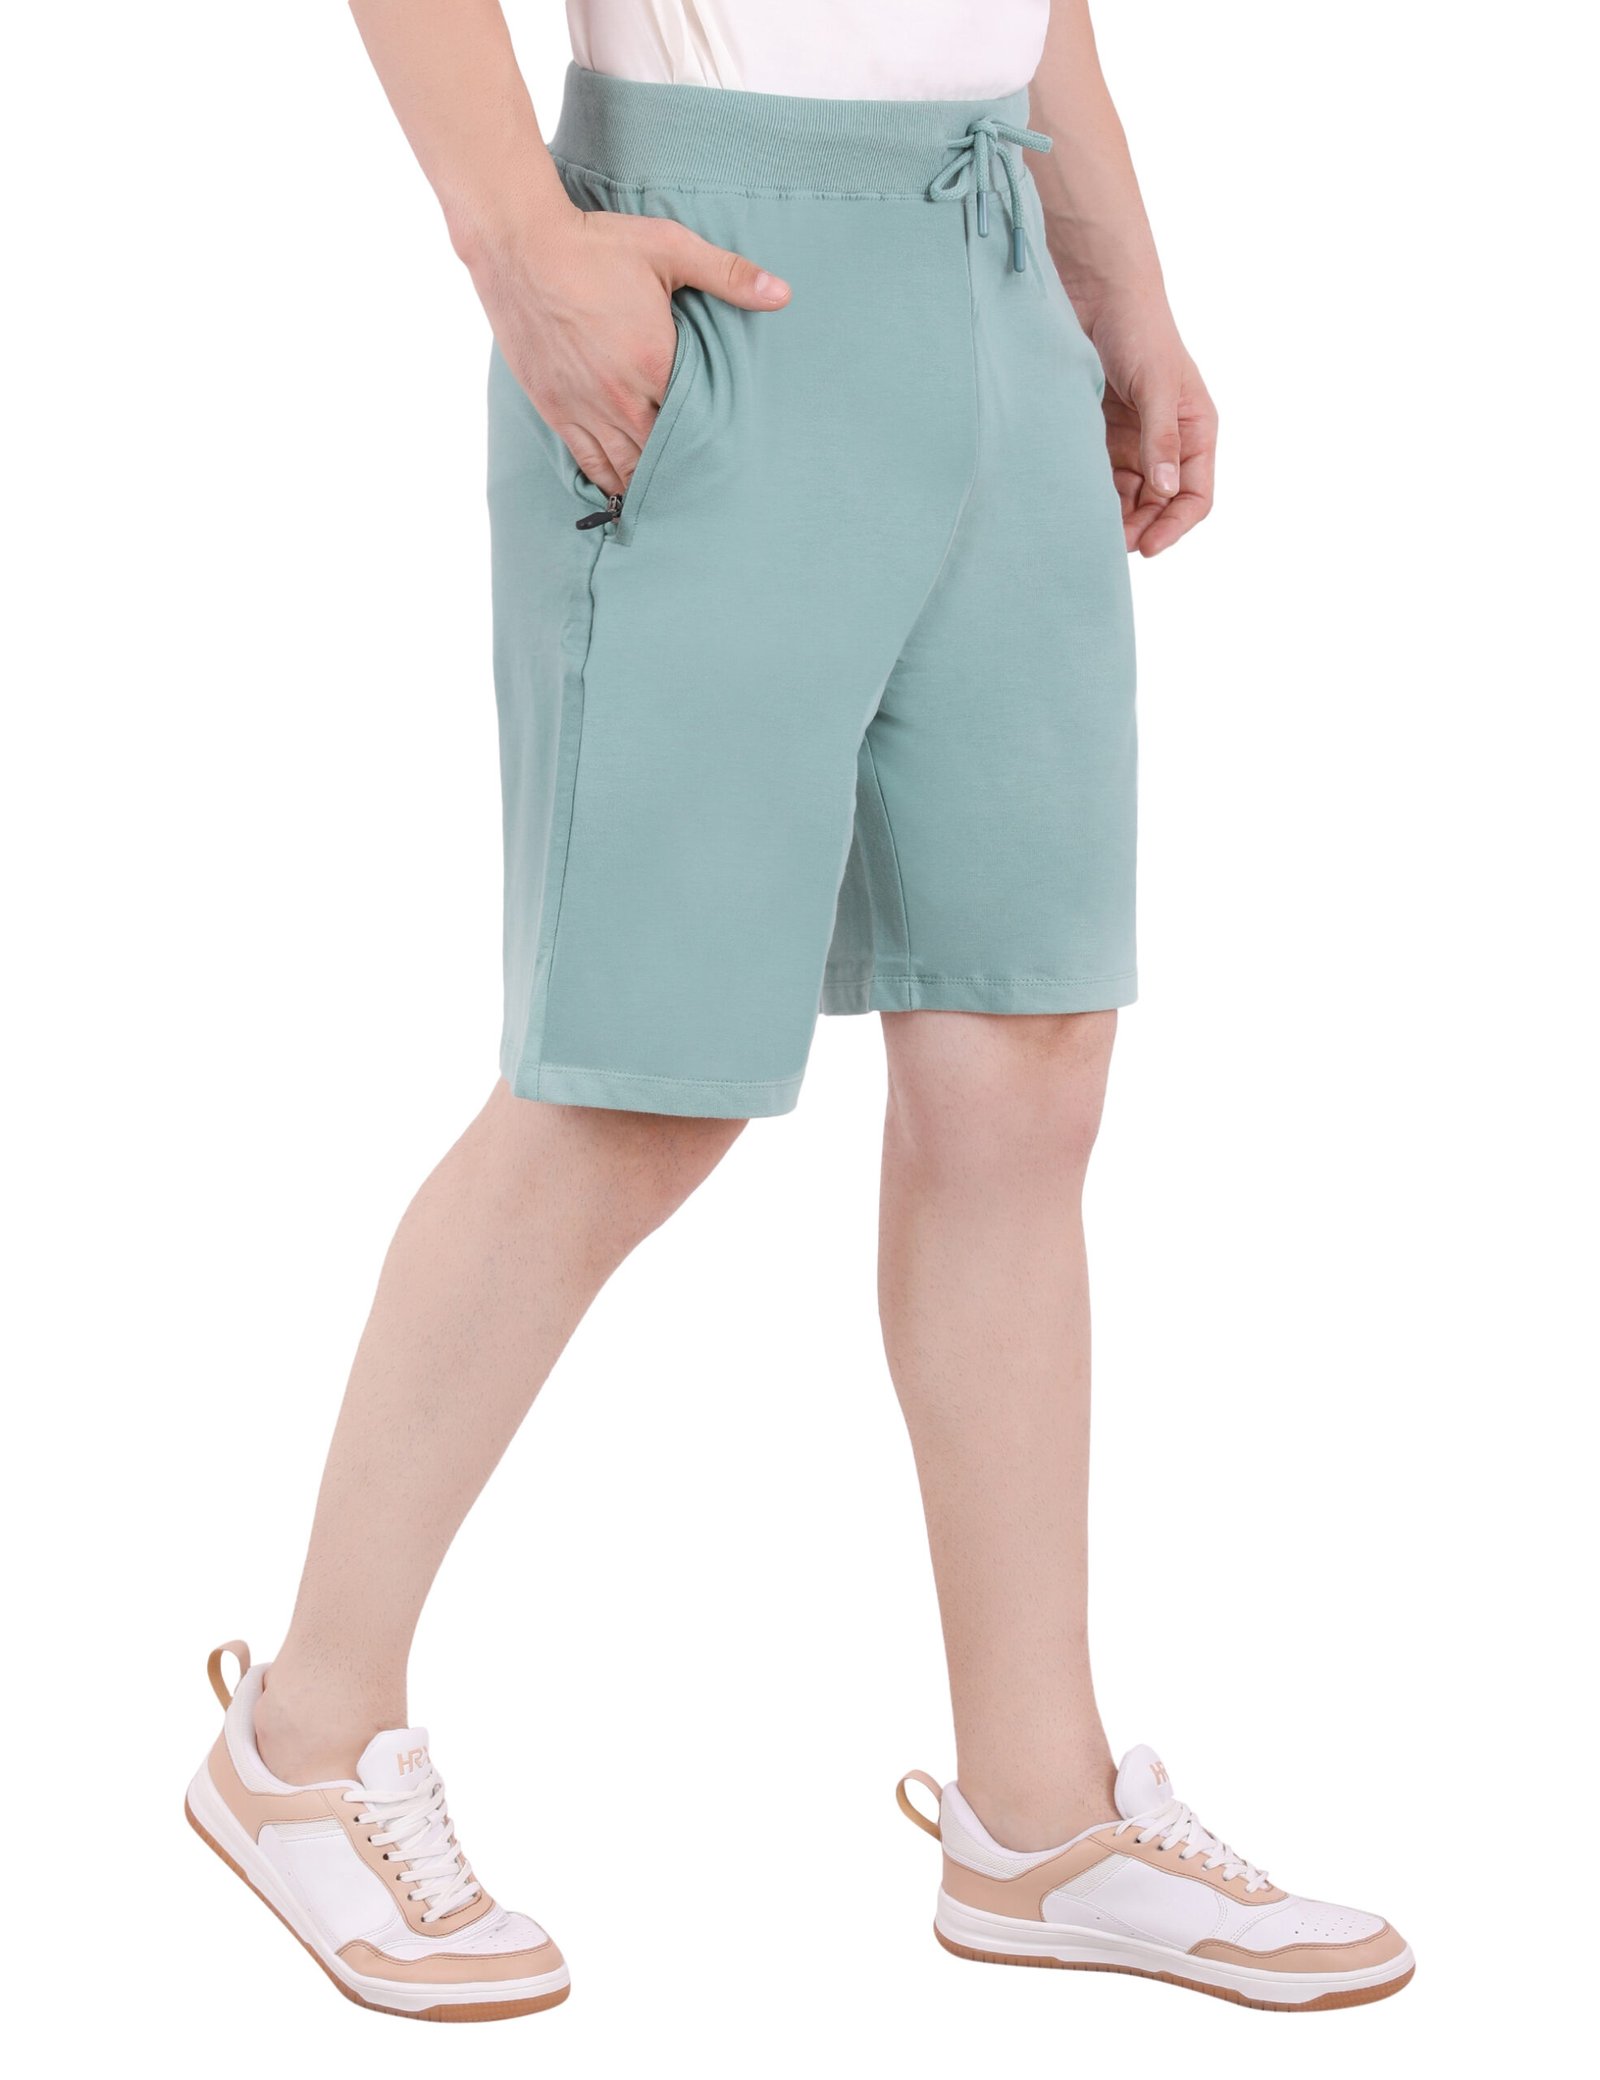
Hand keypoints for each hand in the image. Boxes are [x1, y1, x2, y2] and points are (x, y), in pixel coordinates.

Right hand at [470, 206, 789, 496]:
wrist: (521, 245)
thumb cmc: (597, 243)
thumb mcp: (669, 248)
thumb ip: (728, 274)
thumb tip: (783, 293)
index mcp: (654, 363)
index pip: (694, 418)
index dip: (710, 434)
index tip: (728, 447)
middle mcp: (620, 395)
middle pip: (662, 450)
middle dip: (682, 464)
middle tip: (706, 481)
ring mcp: (585, 407)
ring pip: (625, 464)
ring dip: (648, 479)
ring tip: (669, 491)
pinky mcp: (555, 409)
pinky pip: (587, 461)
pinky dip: (607, 479)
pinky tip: (621, 489)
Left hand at [1089, 301, 1216, 555]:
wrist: (1095, 291)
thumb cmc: (1138, 328)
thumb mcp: (1156, 384)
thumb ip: (1161, 437)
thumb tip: (1166, 489)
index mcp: (1194, 431)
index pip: (1195, 495)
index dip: (1175, 525)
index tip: (1148, 547)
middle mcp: (1166, 442)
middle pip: (1158, 505)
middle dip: (1138, 528)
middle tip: (1107, 545)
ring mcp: (1132, 441)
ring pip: (1126, 497)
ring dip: (1112, 516)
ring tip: (1088, 530)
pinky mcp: (1100, 436)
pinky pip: (1098, 477)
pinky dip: (1089, 494)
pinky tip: (1073, 505)